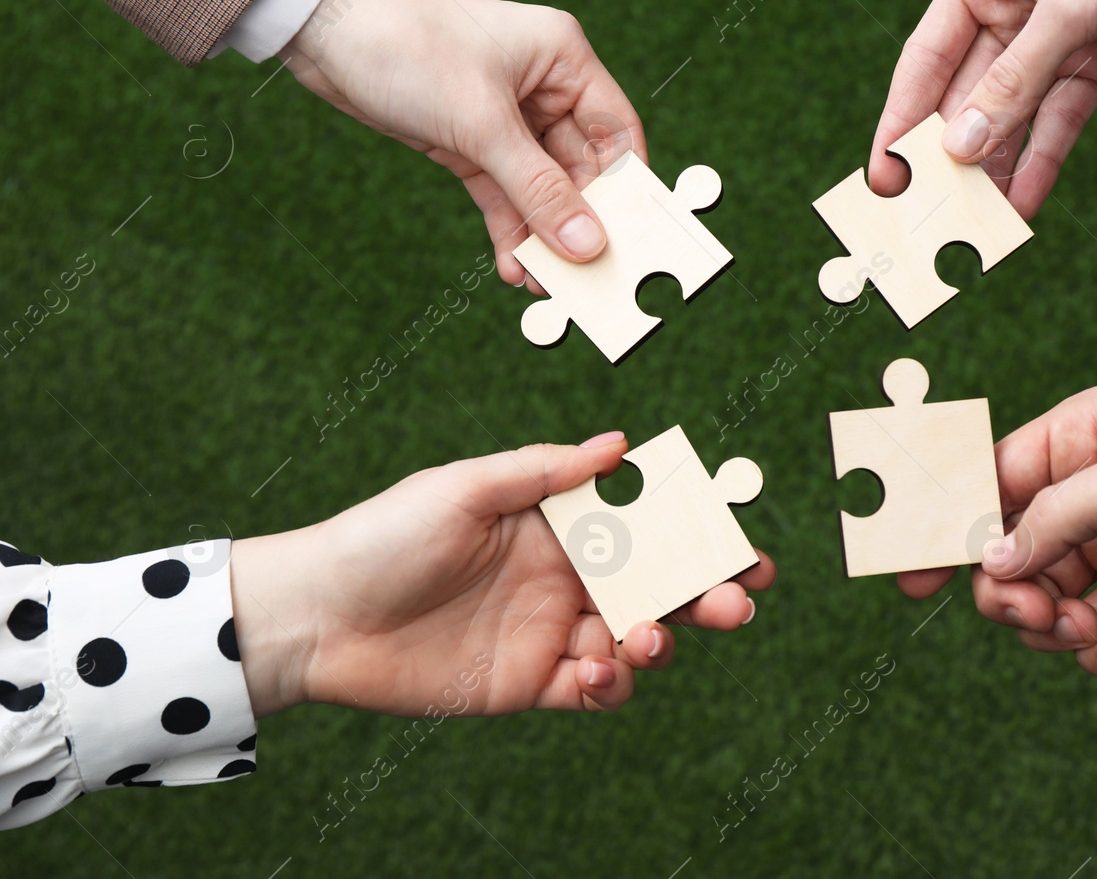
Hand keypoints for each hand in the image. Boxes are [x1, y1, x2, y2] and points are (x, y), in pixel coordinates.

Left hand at [230, 434, 774, 716]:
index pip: (646, 524)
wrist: (317, 617)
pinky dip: (612, 683)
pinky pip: (593, 689)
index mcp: (558, 523)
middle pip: (658, 585)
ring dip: (660, 640)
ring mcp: (550, 632)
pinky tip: (596, 669)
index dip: (698, 533)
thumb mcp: (463, 487)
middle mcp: (565, 576)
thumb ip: (544, 470)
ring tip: (645, 638)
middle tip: (737, 601)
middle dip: (706, 593)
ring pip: (635, 640)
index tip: (742, 545)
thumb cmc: (383, 535)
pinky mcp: (529, 683)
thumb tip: (622, 444)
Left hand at [284, 0, 647, 290]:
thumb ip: (539, 189)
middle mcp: (544, 87)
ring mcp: (508, 117)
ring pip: (541, 189)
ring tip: (542, 286)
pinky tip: (510, 266)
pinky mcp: (471, 141)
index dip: (628, 189)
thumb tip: (588, 244)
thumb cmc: (409, 47)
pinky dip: (509, 229)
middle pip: (581, 170)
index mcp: (564, 60)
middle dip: (578, 224)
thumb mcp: (481, 125)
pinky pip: (504, 194)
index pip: (617, 133)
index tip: (635, 242)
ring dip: (542, 236)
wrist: (322, 29)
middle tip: (584, 279)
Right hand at [869, 0, 1096, 216]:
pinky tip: (1026, 202)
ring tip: (976, 225)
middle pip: (965, 94)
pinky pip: (1058, 119)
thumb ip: (1015, 82)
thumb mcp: (1074, 7)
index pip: (926, 59)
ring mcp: (1056, 37)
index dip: (901, 121)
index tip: (883, 177)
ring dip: (995, 167)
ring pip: (1011, 115)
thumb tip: (962, 146)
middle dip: (949, 154)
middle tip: (928, 216)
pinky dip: (1043, 159)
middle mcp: (1011, 6)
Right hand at [898, 385, 1096, 683]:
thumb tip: (990, 560)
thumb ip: (1056, 516)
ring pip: (1035, 593)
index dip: (946, 520)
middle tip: (1035, 616)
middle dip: (1006, 588)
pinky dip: (1087, 649)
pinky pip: (1080, 628)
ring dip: (1048, 625)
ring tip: (1089, 638)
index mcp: (1083, 434)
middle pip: (1003, 544)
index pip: (990, 475)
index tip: (910, 569)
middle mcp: (1087, 488)